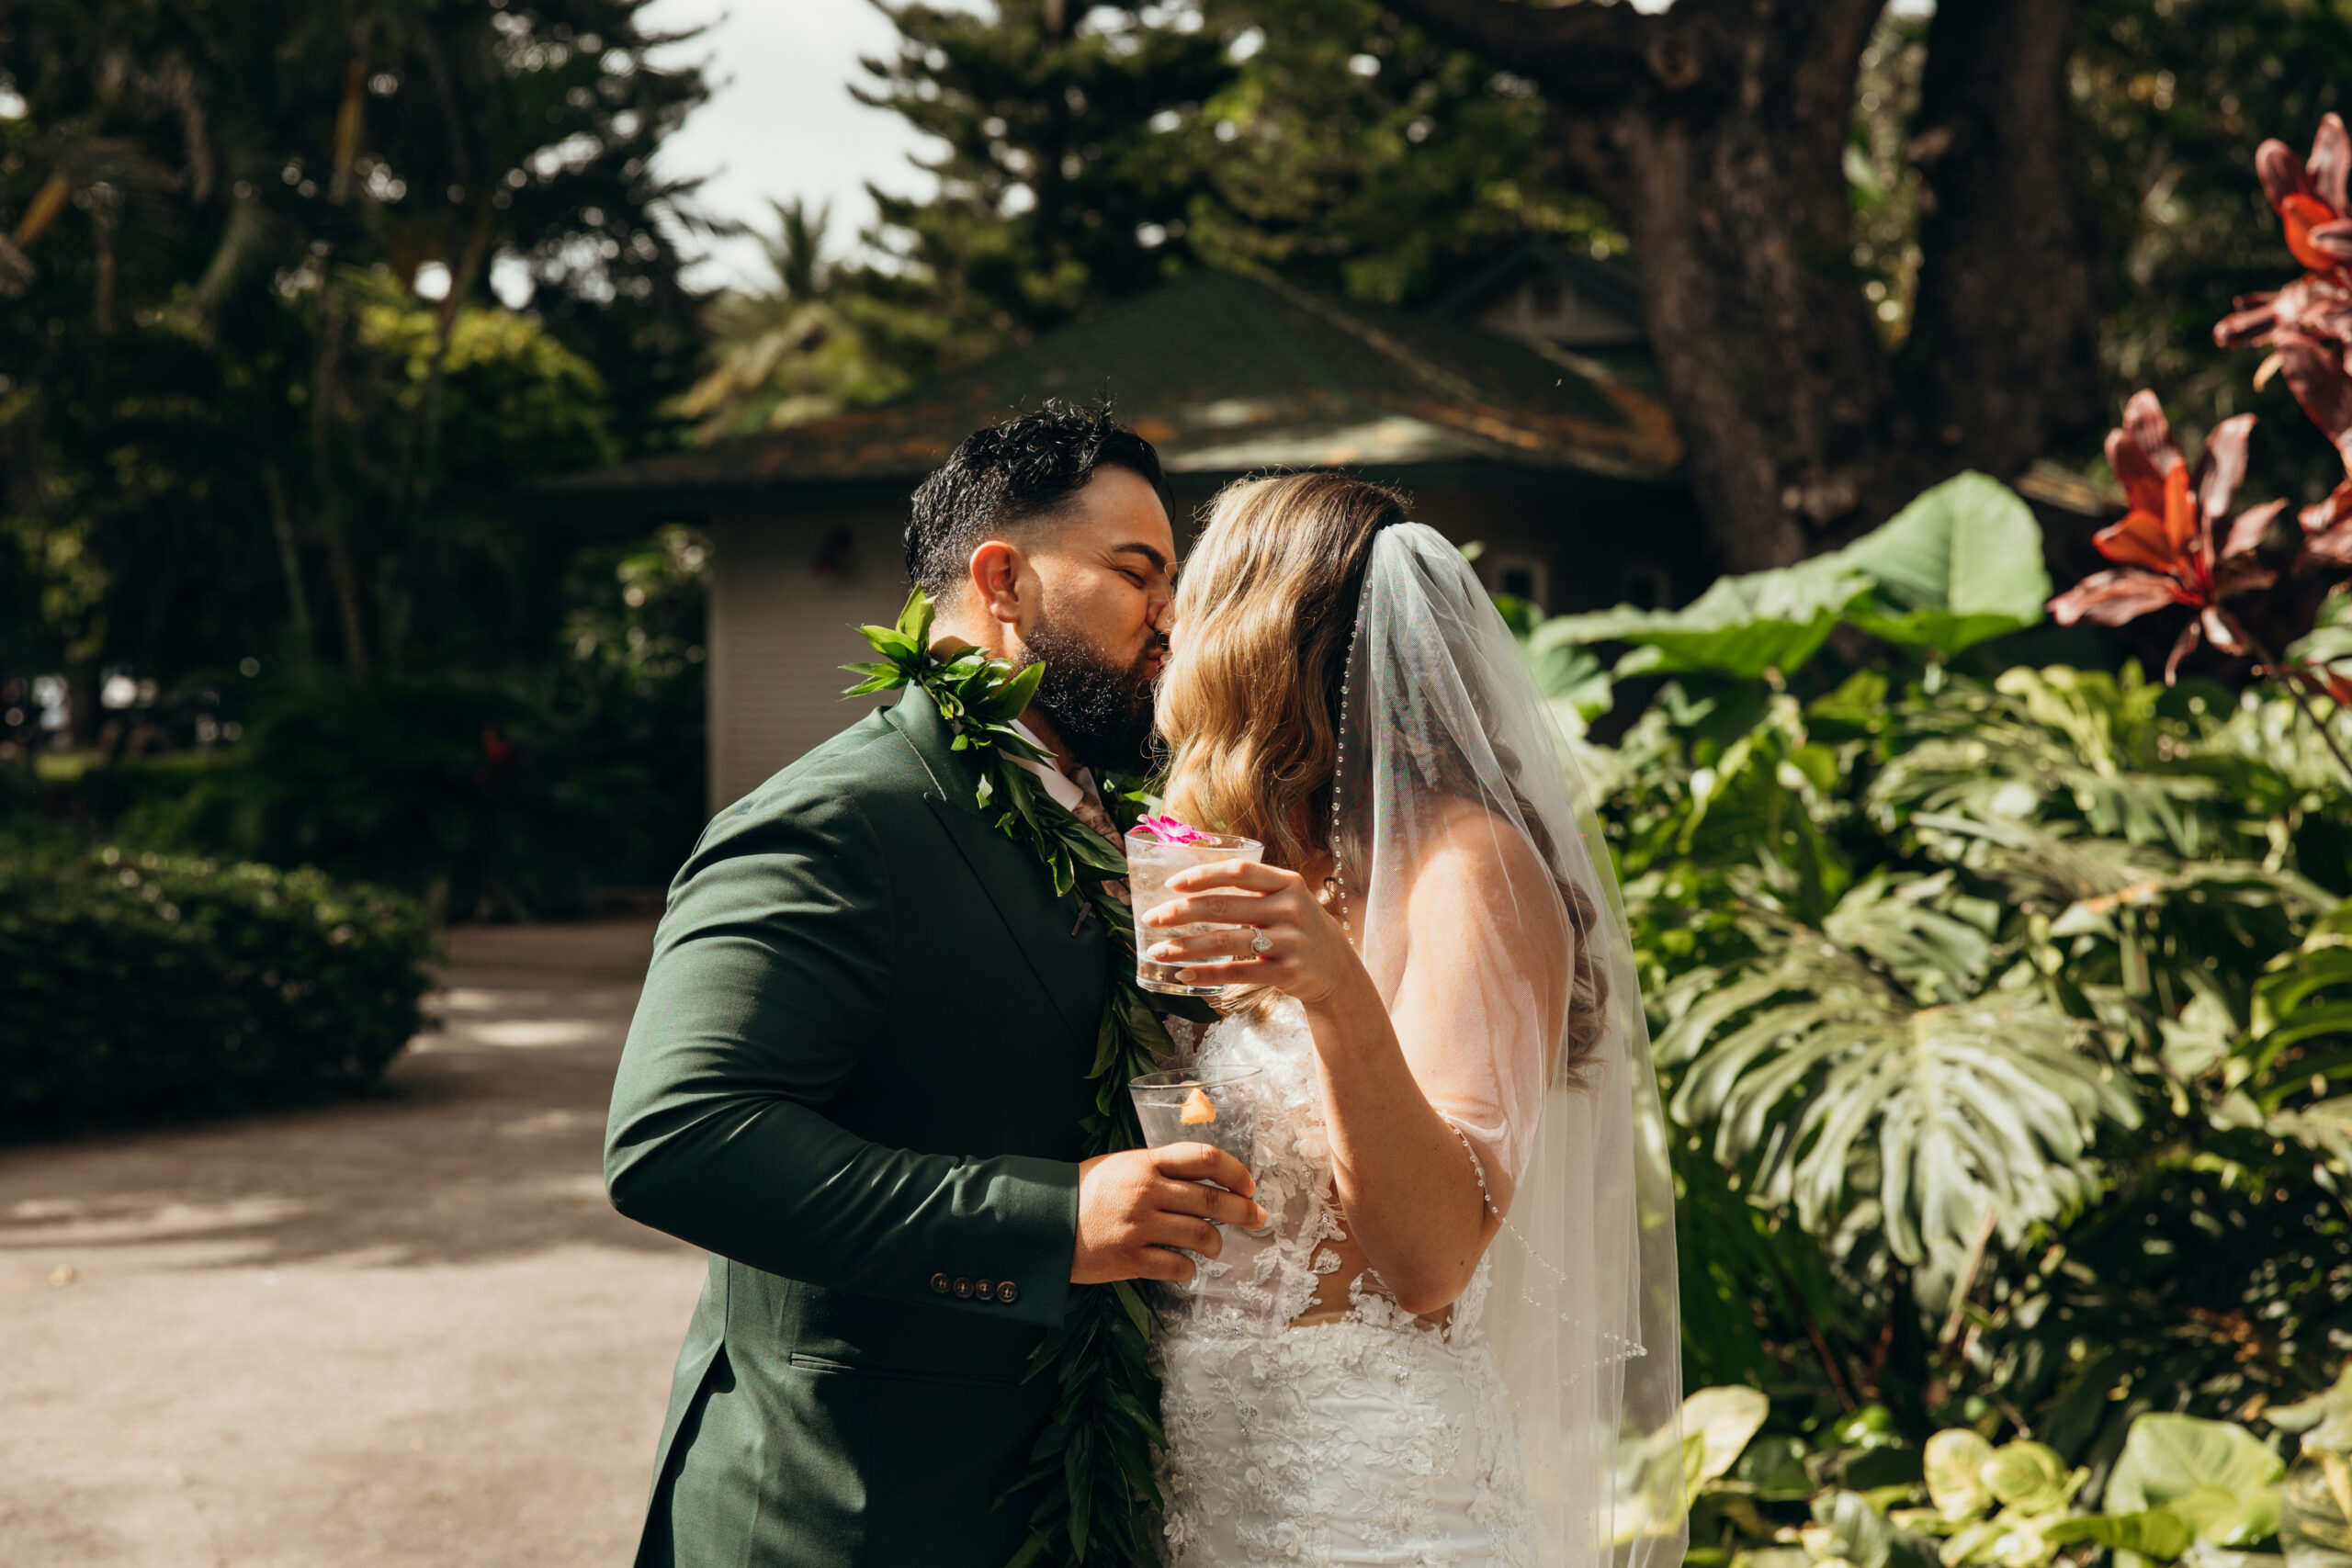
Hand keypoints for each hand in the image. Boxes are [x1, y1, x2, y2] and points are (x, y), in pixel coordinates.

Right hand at [1071, 1144, 1265, 1283]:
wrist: (1043, 1221)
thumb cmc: (1086, 1191)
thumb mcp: (1122, 1165)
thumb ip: (1160, 1169)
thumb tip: (1206, 1182)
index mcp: (1145, 1162)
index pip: (1204, 1158)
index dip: (1235, 1171)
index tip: (1249, 1185)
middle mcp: (1145, 1191)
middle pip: (1211, 1200)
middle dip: (1243, 1211)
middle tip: (1258, 1218)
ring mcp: (1138, 1227)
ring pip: (1200, 1236)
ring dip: (1216, 1244)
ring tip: (1214, 1247)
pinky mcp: (1130, 1259)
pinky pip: (1176, 1266)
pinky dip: (1188, 1268)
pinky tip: (1184, 1265)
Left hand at [1143, 860, 1360, 1008]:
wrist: (1337, 969)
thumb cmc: (1298, 927)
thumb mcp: (1287, 898)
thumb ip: (1251, 888)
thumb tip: (1190, 883)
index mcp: (1287, 883)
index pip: (1239, 871)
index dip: (1202, 875)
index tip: (1171, 884)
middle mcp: (1290, 909)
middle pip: (1224, 906)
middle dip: (1180, 912)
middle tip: (1151, 918)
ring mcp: (1290, 942)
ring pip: (1225, 942)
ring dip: (1185, 947)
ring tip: (1158, 950)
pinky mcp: (1287, 973)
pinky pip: (1237, 973)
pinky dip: (1206, 974)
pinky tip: (1183, 974)